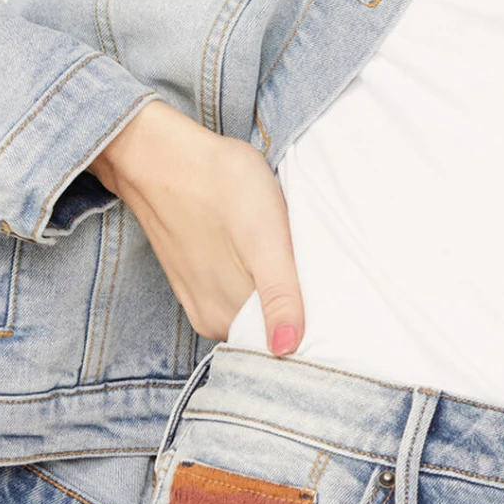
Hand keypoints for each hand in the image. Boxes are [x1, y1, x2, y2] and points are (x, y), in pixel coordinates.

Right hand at [88, 100, 303, 354]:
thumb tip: (287, 350)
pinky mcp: (197, 273)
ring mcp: (201, 296)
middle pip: (272, 327)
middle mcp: (211, 318)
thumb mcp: (264, 239)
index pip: (286, 343)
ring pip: (257, 305)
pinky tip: (269, 251)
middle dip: (302, 308)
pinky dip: (260, 275)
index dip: (317, 326)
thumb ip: (278, 297)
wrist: (163, 152)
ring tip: (299, 258)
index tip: (340, 304)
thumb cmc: (219, 186)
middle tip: (325, 274)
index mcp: (226, 319)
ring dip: (282, 290)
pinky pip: (239, 287)